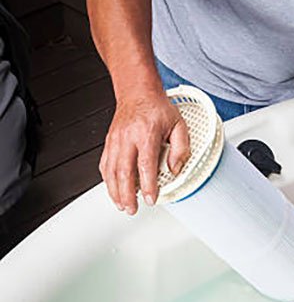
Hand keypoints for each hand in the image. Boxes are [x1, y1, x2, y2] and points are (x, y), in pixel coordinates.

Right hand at [99, 93, 189, 213]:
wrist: (138, 92)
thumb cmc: (157, 108)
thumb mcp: (179, 125)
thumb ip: (181, 149)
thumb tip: (176, 169)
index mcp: (146, 134)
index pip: (146, 165)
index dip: (148, 185)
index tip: (151, 199)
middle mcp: (127, 138)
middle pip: (124, 172)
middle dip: (127, 194)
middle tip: (132, 209)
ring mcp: (115, 140)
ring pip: (111, 170)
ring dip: (115, 191)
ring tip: (122, 205)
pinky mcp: (109, 142)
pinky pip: (105, 164)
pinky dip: (108, 180)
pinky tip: (113, 190)